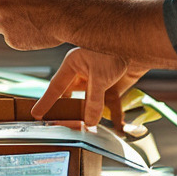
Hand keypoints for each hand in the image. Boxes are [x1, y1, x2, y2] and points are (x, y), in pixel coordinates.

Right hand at [31, 47, 148, 130]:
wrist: (140, 45)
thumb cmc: (116, 50)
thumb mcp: (100, 77)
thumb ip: (93, 101)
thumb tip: (89, 122)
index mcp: (73, 64)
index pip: (56, 87)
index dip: (46, 101)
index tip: (36, 114)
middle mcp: (83, 72)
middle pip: (72, 97)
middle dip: (70, 112)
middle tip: (65, 127)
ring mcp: (98, 80)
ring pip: (90, 103)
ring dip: (91, 116)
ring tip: (88, 130)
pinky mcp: (113, 87)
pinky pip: (110, 105)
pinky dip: (114, 116)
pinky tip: (118, 127)